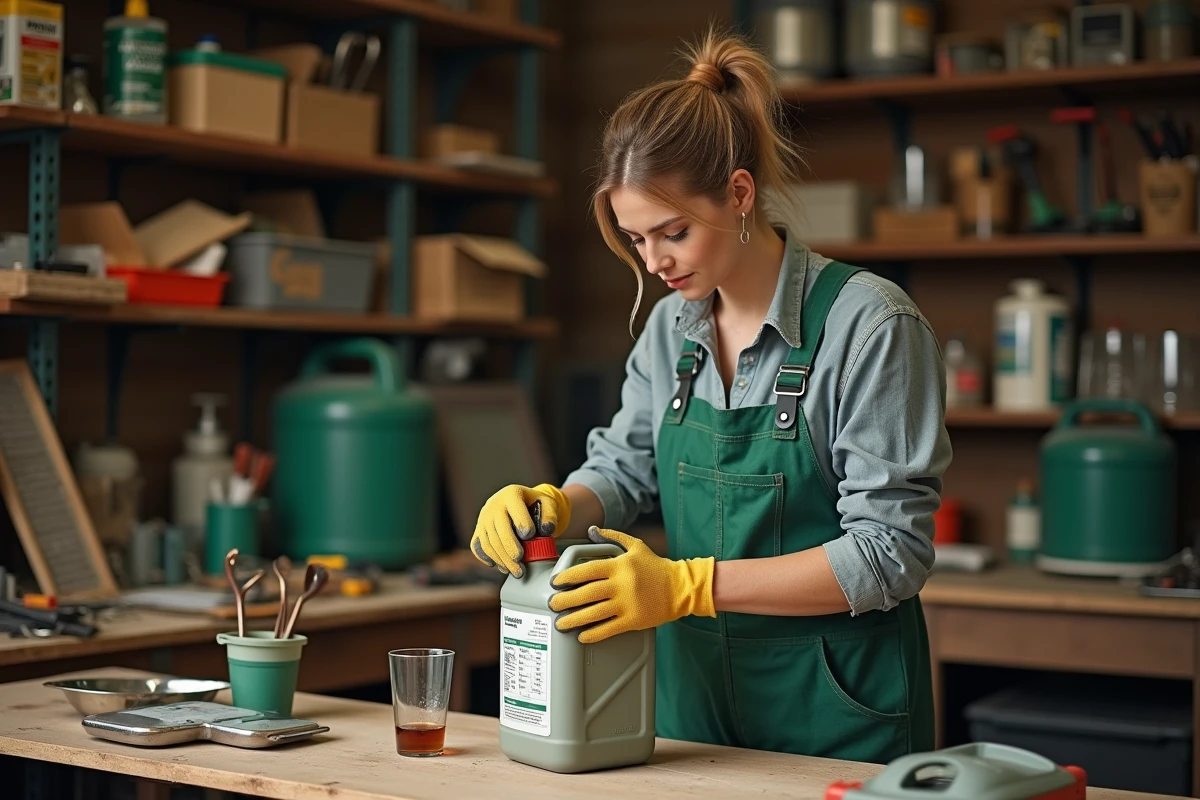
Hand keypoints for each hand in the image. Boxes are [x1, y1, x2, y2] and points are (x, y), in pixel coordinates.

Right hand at [470, 484, 570, 577]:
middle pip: (499, 529)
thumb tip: (546, 530)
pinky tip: (500, 566)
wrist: (519, 502)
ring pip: (489, 541)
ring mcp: (484, 518)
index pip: (515, 510)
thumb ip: (550, 515)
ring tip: (516, 571)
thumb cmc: (535, 504)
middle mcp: (494, 505)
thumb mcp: (547, 503)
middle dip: (510, 548)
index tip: (530, 536)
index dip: (522, 523)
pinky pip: (478, 546)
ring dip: (502, 559)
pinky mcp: (478, 530)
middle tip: (521, 563)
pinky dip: (488, 558)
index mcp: (512, 494)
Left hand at [549, 526, 714, 643]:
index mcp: (620, 565)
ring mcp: (628, 603)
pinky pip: (609, 628)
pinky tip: (582, 636)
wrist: (681, 587)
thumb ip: (613, 536)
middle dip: (566, 600)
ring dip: (574, 619)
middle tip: (552, 604)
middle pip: (587, 593)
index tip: (555, 582)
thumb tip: (591, 530)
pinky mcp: (634, 620)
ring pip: (595, 613)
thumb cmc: (656, 566)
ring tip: (561, 623)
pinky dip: (593, 633)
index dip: (568, 576)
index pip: (588, 569)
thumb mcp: (635, 546)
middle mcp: (622, 584)